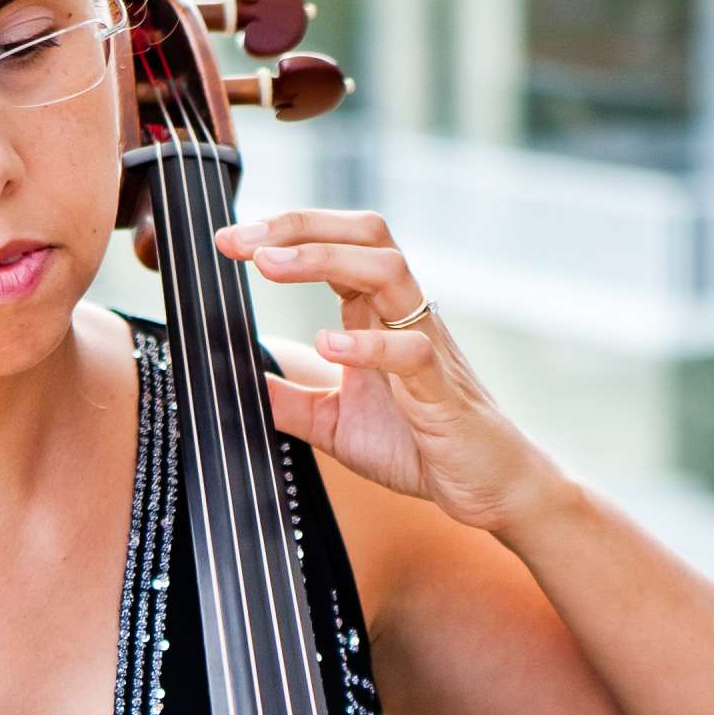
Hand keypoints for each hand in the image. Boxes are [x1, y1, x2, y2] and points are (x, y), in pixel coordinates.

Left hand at [213, 209, 557, 536]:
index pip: (335, 243)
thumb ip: (289, 400)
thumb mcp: (332, 422)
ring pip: (388, 271)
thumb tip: (237, 382)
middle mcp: (403, 316)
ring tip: (269, 267)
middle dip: (300, 226)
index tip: (228, 242)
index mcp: (376, 315)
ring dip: (324, 260)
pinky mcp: (441, 390)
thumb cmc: (417, 447)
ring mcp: (426, 346)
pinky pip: (412, 351)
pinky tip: (328, 346)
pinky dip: (369, 344)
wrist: (485, 488)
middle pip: (364, 234)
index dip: (285, 232)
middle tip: (240, 242)